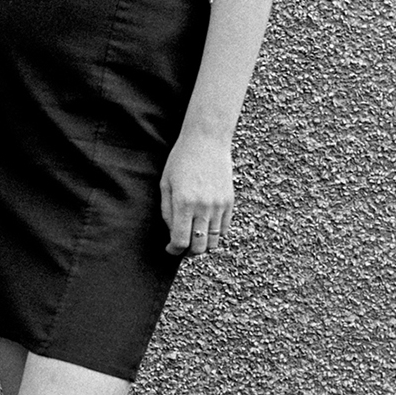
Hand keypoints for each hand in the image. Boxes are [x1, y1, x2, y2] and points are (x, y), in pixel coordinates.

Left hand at [162, 133, 234, 255]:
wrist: (206, 142)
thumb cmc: (180, 161)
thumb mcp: (165, 185)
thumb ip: (167, 212)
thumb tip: (172, 234)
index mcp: (184, 203)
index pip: (181, 241)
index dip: (174, 250)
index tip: (169, 249)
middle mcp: (204, 207)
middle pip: (200, 246)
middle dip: (189, 252)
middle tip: (181, 247)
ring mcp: (219, 205)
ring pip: (214, 241)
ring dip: (203, 244)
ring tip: (193, 238)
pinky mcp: (230, 202)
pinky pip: (224, 229)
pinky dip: (215, 235)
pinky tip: (205, 228)